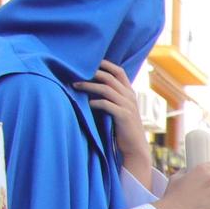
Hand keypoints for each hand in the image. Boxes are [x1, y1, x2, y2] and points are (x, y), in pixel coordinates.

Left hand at [73, 60, 150, 184]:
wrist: (135, 147)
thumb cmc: (123, 128)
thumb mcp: (120, 108)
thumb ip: (111, 96)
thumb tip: (90, 84)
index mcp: (130, 92)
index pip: (119, 71)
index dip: (104, 64)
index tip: (88, 61)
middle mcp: (130, 97)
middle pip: (110, 77)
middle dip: (92, 72)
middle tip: (75, 72)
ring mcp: (128, 106)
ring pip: (106, 89)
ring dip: (88, 85)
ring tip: (74, 85)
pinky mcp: (123, 116)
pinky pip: (106, 104)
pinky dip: (95, 102)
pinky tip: (86, 104)